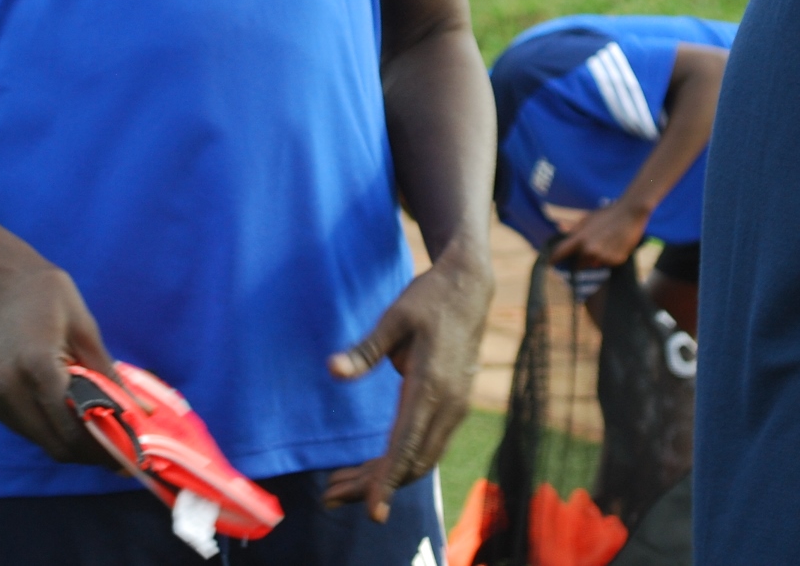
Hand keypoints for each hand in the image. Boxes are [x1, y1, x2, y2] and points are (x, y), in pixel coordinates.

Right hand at [0, 243, 121, 467]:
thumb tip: (143, 412)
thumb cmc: (47, 295)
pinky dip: (46, 426)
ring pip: (38, 440)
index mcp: (37, 367)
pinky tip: (62, 408)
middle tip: (115, 448)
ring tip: (93, 426)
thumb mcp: (85, 329)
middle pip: (55, 445)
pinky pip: (22, 427)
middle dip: (88, 452)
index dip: (102, 450)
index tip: (128, 455)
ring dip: (67, 440)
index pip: (72, 430)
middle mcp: (8, 388)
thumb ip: (110, 376)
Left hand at [325, 243, 491, 521]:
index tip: (373, 511)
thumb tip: (332, 371)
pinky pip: (427, 446)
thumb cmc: (429, 299)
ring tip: (340, 487)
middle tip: (330, 497)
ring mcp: (455, 407)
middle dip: (374, 485)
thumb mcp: (394, 318)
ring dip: (385, 477)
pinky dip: (399, 462)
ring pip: (421, 459)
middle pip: (412, 462)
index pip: (407, 445)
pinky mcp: (453, 406)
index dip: (387, 480)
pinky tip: (371, 467)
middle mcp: (449, 404)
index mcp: (432, 384)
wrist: (469, 288)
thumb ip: (365, 349)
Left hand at [551, 199, 648, 269]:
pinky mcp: (616, 260)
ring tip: (606, 243)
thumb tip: (560, 228)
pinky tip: (615, 245)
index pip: (561, 253)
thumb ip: (574, 228)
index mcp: (581, 238)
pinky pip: (608, 263)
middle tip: (591, 248)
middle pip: (579, 263)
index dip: (553, 259)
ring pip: (594, 264)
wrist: (631, 212)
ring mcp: (603, 256)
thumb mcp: (588, 218)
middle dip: (581, 259)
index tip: (549, 264)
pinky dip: (610, 258)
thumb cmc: (608, 213)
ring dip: (596, 259)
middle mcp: (590, 250)